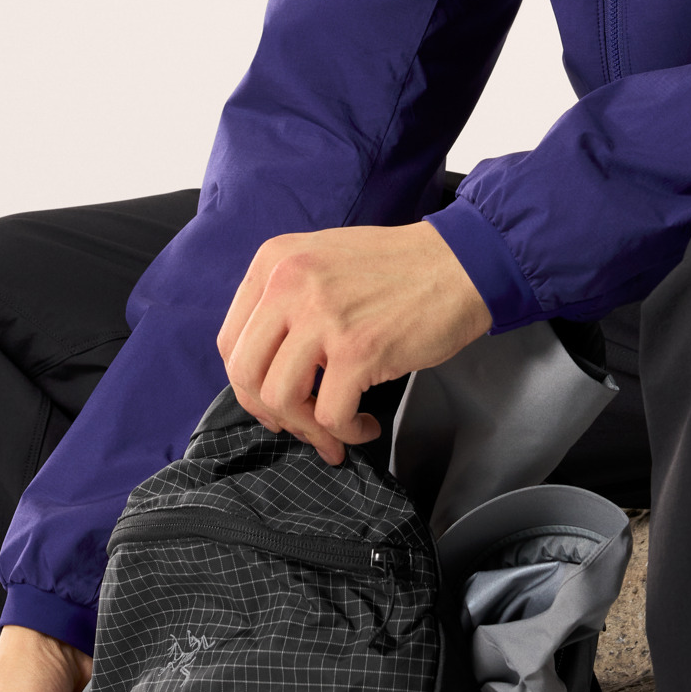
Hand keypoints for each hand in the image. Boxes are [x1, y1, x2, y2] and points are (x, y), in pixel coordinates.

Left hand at [218, 220, 491, 462]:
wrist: (459, 263)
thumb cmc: (398, 268)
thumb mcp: (322, 260)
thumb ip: (285, 299)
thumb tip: (266, 366)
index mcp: (274, 261)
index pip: (230, 341)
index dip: (249, 383)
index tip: (275, 400)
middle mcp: (289, 283)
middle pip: (245, 375)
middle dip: (271, 413)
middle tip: (301, 424)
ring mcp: (322, 316)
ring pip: (280, 399)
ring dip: (308, 428)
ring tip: (336, 428)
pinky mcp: (358, 349)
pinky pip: (330, 414)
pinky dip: (345, 431)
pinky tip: (365, 423)